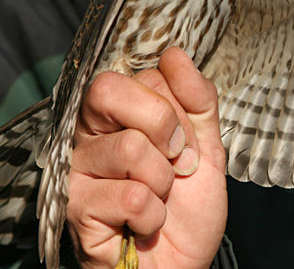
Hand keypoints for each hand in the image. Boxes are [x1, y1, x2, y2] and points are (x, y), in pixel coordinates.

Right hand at [67, 47, 226, 268]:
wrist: (182, 262)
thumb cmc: (189, 208)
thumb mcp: (208, 146)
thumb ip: (198, 99)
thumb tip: (176, 54)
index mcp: (122, 113)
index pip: (145, 75)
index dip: (177, 108)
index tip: (185, 140)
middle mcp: (91, 133)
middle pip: (111, 90)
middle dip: (164, 128)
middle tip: (174, 161)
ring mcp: (79, 169)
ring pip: (130, 147)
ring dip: (163, 182)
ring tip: (159, 197)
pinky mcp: (75, 207)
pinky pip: (131, 196)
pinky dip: (153, 215)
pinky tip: (144, 223)